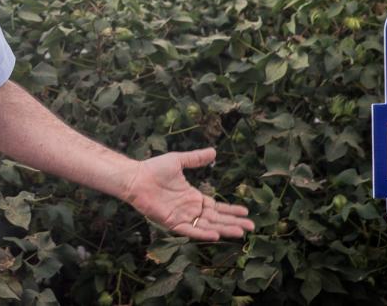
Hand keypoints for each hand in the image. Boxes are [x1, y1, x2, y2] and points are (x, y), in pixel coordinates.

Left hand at [122, 147, 254, 240]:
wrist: (135, 177)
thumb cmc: (154, 169)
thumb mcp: (179, 161)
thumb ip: (196, 159)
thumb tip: (214, 151)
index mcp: (192, 197)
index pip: (216, 207)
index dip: (231, 210)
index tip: (246, 212)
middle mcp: (190, 209)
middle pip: (216, 218)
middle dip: (233, 222)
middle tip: (251, 227)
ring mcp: (181, 217)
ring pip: (207, 226)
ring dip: (223, 229)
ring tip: (240, 232)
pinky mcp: (172, 222)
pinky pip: (190, 230)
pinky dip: (202, 233)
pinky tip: (215, 235)